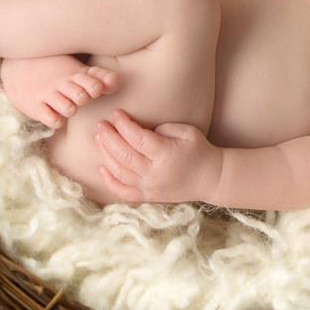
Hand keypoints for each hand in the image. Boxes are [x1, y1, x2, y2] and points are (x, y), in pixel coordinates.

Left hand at [93, 111, 221, 202]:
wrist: (211, 178)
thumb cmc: (199, 151)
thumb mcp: (187, 132)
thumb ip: (163, 128)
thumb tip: (138, 130)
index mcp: (165, 154)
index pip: (136, 137)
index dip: (123, 124)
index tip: (116, 114)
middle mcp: (155, 172)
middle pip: (123, 154)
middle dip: (108, 137)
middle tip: (101, 124)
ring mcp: (150, 187)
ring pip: (119, 172)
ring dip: (105, 154)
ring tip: (99, 139)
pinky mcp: (148, 196)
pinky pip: (123, 192)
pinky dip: (110, 181)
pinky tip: (102, 168)